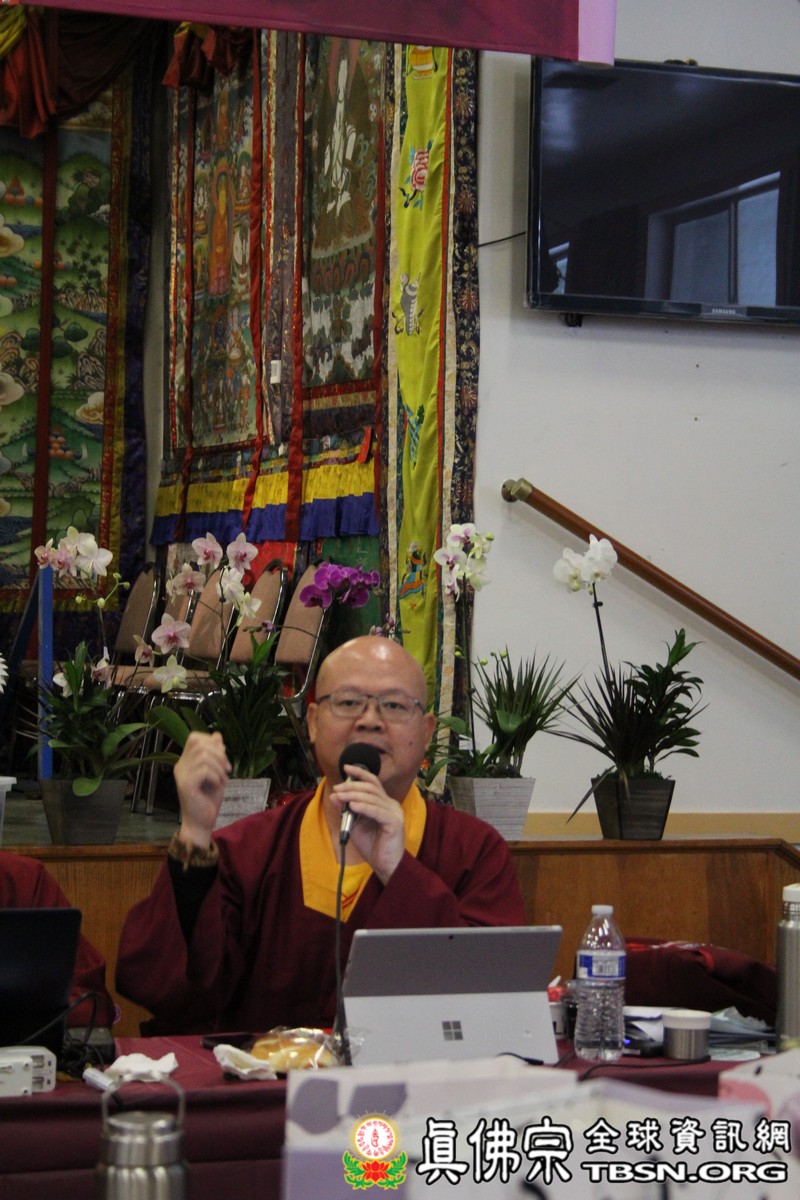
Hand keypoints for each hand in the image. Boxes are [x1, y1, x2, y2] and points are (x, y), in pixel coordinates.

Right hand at [175, 731, 230, 848]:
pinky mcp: (186, 785)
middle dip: (219, 753)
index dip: (211, 741)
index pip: (194, 738)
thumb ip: (215, 755)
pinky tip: (219, 785)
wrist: (202, 823)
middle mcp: (180, 766)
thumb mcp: (216, 773)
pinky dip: (216, 776)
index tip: (223, 757)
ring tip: (224, 779)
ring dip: (219, 766)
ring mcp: (182, 775)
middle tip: (227, 769)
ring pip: (203, 756)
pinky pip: (204, 770)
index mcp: (185, 762)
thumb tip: (217, 735)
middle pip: (199, 744)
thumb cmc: (208, 799)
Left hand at [329, 765, 405, 883]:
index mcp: (383, 802)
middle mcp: (391, 804)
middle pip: (371, 788)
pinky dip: (364, 807)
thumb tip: (334, 795)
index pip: (373, 782)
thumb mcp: (355, 825)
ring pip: (373, 797)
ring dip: (354, 795)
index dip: (360, 773)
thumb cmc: (372, 846)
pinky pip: (377, 811)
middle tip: (337, 788)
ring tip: (340, 796)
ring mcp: (395, 812)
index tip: (345, 768)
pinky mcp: (395, 822)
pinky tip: (352, 805)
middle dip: (352, 786)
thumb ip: (346, 810)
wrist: (386, 866)